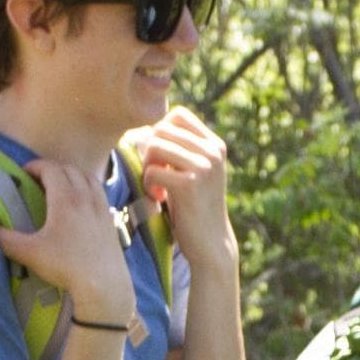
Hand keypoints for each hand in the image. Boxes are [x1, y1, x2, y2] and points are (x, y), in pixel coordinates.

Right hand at [0, 159, 141, 336]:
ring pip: (89, 178)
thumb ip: (7, 240)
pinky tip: (83, 202)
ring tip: (62, 184)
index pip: (51, 169)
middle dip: (53, 168)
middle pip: (70, 169)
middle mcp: (86, 197)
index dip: (36, 166)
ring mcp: (102, 208)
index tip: (24, 172)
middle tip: (39, 178)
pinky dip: (89, 188)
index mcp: (65, 199)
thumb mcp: (30, 253)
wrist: (104, 285)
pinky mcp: (112, 221)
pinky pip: (100, 193)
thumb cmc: (66, 266)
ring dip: (73, 174)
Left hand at [130, 108, 232, 268]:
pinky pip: (153, 171)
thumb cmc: (194, 207)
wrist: (211, 243)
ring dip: (147, 166)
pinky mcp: (190, 184)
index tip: (162, 159)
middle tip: (156, 175)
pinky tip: (158, 197)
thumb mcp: (192, 171)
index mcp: (215, 145)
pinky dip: (148, 185)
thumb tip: (143, 130)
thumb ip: (178, 149)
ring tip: (156, 186)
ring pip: (155, 145)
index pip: (178, 115)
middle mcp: (213, 152)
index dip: (161, 132)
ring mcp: (204, 166)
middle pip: (162, 129)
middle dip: (150, 151)